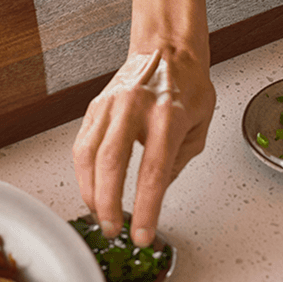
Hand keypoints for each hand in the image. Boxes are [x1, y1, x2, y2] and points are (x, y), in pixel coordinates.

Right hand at [72, 47, 215, 246]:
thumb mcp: (201, 123)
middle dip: (108, 204)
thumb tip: (159, 191)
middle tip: (113, 229)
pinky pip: (82, 145)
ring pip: (89, 155)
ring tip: (100, 215)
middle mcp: (135, 108)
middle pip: (112, 163)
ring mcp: (111, 105)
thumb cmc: (188, 83)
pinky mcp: (96, 107)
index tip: (142, 233)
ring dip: (91, 192)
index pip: (153, 171)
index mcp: (169, 115)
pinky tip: (91, 188)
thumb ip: (181, 160)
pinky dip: (83, 173)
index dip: (146, 208)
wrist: (166, 48)